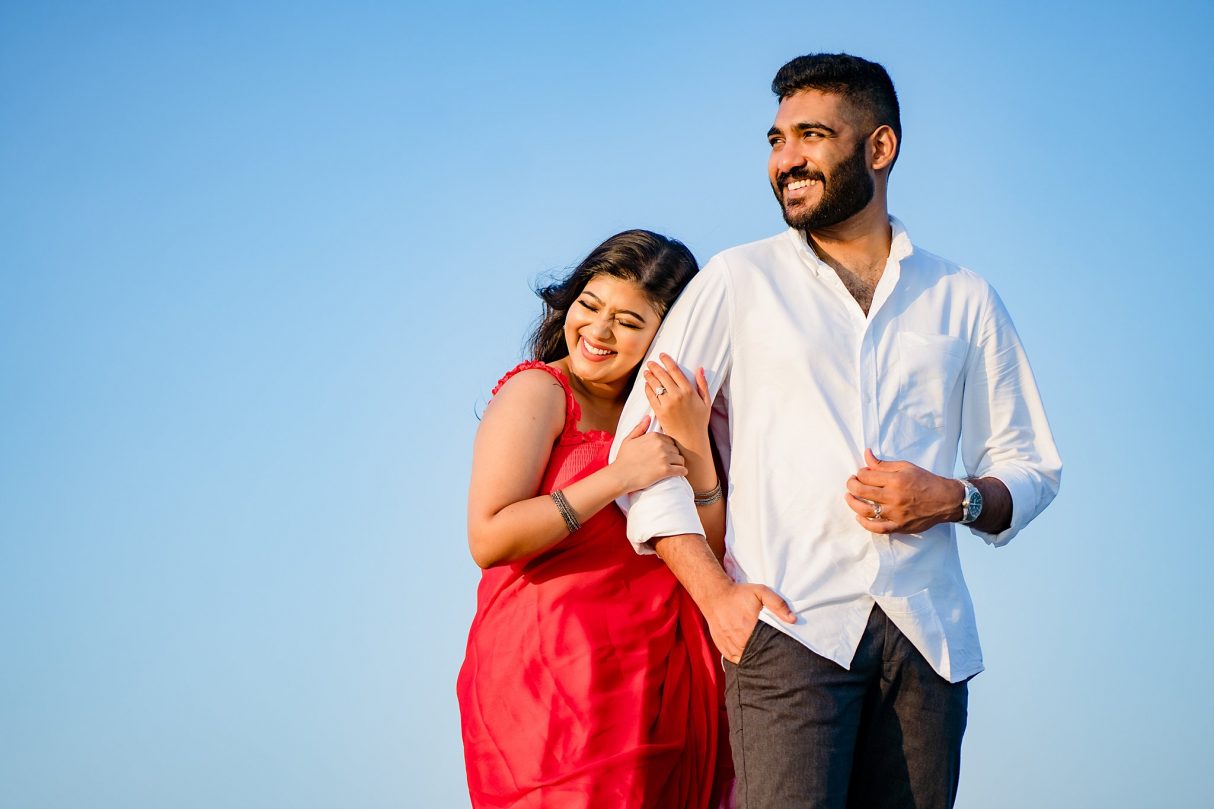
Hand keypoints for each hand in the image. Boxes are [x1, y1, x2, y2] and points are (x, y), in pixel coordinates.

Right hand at [610, 415, 686, 493]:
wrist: (620, 476)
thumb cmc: (623, 459)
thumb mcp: (629, 440)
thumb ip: (640, 428)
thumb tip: (648, 417)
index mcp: (654, 436)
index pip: (671, 440)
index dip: (668, 448)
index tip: (665, 454)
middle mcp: (660, 445)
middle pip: (677, 449)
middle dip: (674, 456)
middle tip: (669, 463)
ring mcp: (664, 457)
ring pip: (681, 459)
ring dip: (678, 464)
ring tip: (674, 468)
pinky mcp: (665, 470)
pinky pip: (682, 470)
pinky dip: (682, 472)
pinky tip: (679, 473)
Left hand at [643, 353, 710, 451]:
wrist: (690, 439)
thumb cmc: (699, 421)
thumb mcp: (706, 402)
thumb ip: (703, 384)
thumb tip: (700, 369)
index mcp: (689, 391)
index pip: (675, 371)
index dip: (667, 361)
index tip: (662, 355)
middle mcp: (677, 395)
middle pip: (662, 376)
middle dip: (655, 367)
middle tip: (650, 362)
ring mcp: (667, 404)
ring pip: (655, 385)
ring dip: (649, 376)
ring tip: (646, 372)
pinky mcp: (659, 412)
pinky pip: (651, 397)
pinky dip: (647, 389)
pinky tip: (646, 385)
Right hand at [700, 581, 795, 663]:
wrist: (714, 595)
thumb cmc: (739, 594)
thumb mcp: (760, 592)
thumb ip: (777, 604)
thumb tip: (793, 619)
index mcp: (749, 629)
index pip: (767, 648)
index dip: (774, 650)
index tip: (779, 648)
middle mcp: (738, 641)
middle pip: (757, 656)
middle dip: (764, 655)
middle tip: (771, 651)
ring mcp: (729, 646)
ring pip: (745, 660)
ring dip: (753, 657)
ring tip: (760, 652)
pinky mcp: (723, 648)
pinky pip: (735, 659)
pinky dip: (742, 658)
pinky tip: (748, 651)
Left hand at [844, 448, 962, 533]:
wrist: (945, 500)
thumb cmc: (925, 481)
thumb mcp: (906, 467)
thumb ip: (883, 464)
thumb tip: (867, 455)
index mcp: (895, 480)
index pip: (866, 476)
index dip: (860, 473)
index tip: (861, 473)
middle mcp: (894, 497)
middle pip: (862, 492)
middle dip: (852, 485)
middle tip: (851, 483)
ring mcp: (895, 514)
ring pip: (866, 511)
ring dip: (853, 503)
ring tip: (849, 497)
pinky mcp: (899, 526)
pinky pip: (877, 528)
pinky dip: (865, 524)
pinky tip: (859, 517)